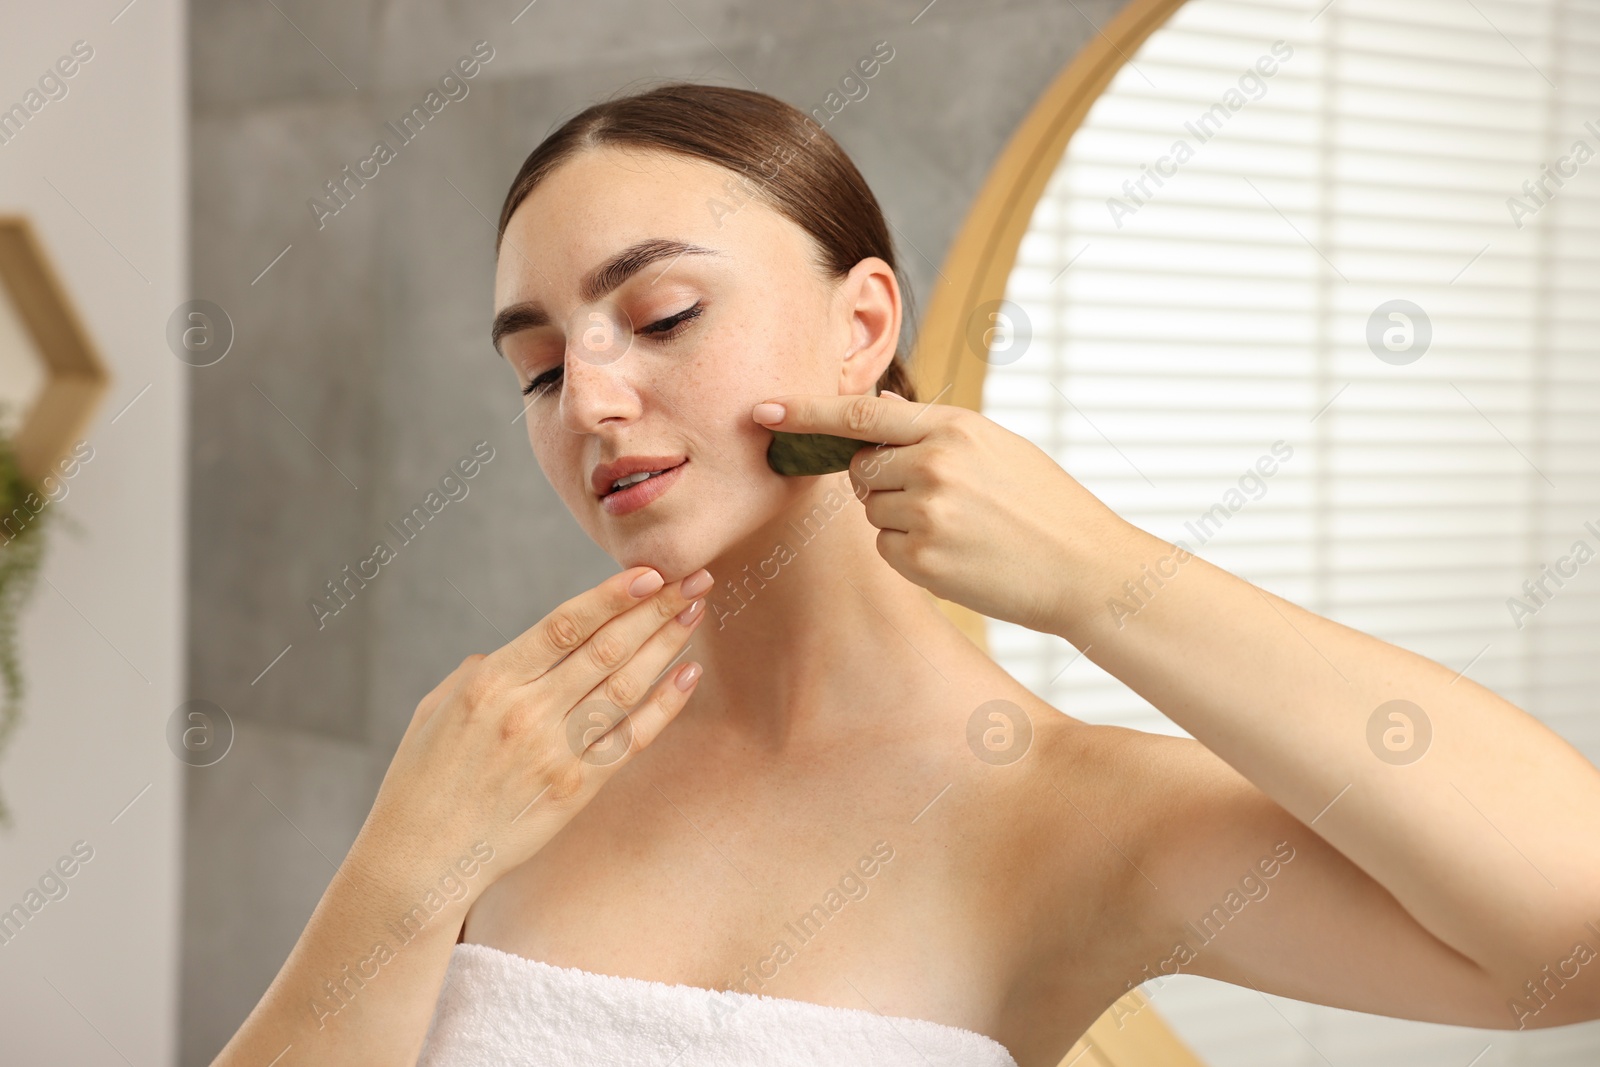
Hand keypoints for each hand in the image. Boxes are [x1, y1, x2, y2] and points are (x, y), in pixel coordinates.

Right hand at [352, 566, 710, 902]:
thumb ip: (480, 672)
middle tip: (695, 578)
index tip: (651, 571)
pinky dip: (664, 706)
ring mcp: (555, 752)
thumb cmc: (420, 781)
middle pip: (606, 649)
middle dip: (655, 609)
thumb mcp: (435, 709)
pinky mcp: (576, 789)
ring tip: (696, 612)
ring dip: (666, 646)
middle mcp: (527, 712)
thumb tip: (518, 651)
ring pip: (625, 687)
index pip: (564, 625)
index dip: (613, 596)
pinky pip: (630, 739)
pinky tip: (688, 675)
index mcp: (490, 683)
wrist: (419, 861)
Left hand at [752, 392, 1129, 633]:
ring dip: (900, 520)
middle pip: (859, 469)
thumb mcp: (997, 446)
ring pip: (872, 511)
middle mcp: (933, 464)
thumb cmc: (1044, 506)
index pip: (861, 413)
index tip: (764, 410)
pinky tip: (958, 556)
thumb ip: (934, 431)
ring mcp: (926, 513)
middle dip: (881, 482)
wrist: (1086, 568)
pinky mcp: (922, 560)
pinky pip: (886, 549)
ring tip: (961, 529)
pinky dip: (911, 554)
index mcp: (952, 427)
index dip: (807, 411)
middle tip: (939, 499)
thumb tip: (871, 414)